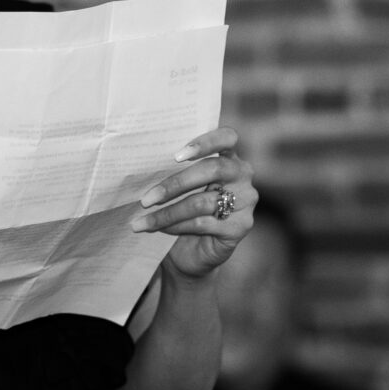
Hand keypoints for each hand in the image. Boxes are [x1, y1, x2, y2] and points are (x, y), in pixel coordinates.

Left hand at [131, 127, 255, 279]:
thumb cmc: (179, 210)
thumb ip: (173, 170)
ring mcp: (246, 201)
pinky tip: (159, 230)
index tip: (176, 156)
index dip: (205, 142)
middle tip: (145, 199)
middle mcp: (242, 175)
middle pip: (212, 169)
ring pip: (202, 201)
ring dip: (167, 213)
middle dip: (174, 183)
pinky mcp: (241, 226)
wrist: (189, 252)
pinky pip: (203, 223)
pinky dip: (177, 226)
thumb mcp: (177, 188)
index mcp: (229, 156)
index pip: (228, 137)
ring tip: (142, 221)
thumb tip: (143, 162)